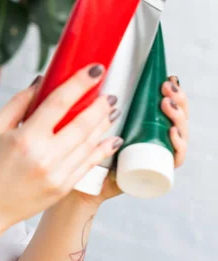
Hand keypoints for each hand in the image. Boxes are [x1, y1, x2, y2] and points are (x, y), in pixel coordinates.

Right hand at [0, 64, 121, 228]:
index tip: (94, 70)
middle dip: (99, 105)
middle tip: (108, 92)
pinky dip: (102, 148)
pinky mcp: (64, 187)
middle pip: (82, 124)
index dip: (79, 83)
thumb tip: (42, 81)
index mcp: (25, 138)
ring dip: (103, 124)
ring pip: (89, 143)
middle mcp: (44, 157)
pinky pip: (89, 164)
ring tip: (110, 110)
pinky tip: (111, 137)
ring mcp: (57, 174)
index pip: (59, 103)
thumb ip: (19, 102)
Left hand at [74, 75, 189, 205]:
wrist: (82, 186)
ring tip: (166, 104)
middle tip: (166, 87)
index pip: (166, 104)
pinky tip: (171, 133)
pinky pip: (174, 159)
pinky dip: (178, 146)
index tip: (166, 78)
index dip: (172, 91)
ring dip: (177, 116)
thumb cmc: (85, 155)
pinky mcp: (155, 171)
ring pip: (178, 132)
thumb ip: (91, 104)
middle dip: (177, 98)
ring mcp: (156, 154)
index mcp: (142, 124)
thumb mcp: (91, 124)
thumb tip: (83, 74)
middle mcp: (152, 138)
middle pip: (175, 115)